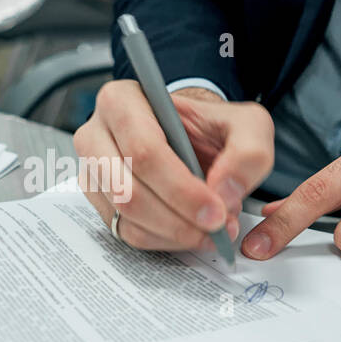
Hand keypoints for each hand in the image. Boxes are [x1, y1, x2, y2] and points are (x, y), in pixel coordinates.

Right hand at [73, 81, 273, 250]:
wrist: (192, 139)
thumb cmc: (210, 128)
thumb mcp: (246, 125)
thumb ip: (248, 152)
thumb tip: (225, 192)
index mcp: (122, 101)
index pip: (144, 150)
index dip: (180, 188)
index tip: (215, 209)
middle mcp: (96, 135)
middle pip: (128, 190)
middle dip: (178, 217)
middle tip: (216, 227)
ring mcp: (92, 171)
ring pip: (126, 216)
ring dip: (174, 232)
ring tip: (210, 230)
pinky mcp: (99, 202)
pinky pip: (126, 232)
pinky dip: (164, 240)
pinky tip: (190, 231)